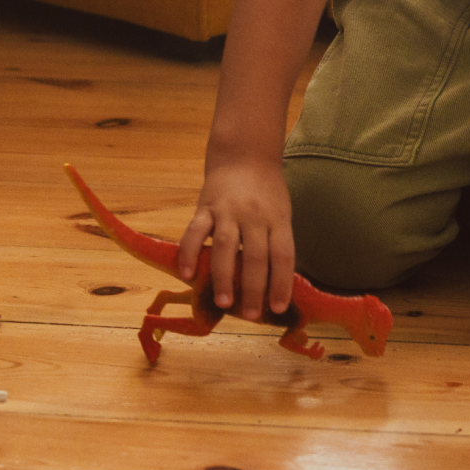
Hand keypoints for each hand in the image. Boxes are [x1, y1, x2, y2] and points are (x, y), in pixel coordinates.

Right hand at [176, 160, 294, 319]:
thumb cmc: (267, 192)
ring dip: (224, 277)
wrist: (244, 154)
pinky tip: (186, 274)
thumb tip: (274, 285)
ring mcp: (229, 211)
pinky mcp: (206, 206)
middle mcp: (255, 216)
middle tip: (252, 315)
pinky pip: (196, 232)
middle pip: (256, 256)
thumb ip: (275, 243)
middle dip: (254, 289)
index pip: (283, 255)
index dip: (282, 283)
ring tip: (224, 303)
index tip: (278, 308)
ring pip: (226, 247)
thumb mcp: (281, 214)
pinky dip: (189, 253)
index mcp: (278, 220)